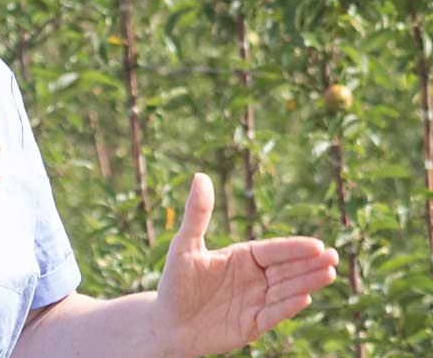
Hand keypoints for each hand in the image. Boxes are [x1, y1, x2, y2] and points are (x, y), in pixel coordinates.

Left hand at [155, 173, 338, 356]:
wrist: (167, 323)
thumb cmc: (174, 281)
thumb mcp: (184, 245)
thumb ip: (197, 214)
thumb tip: (200, 176)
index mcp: (242, 257)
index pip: (273, 250)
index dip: (294, 248)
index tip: (317, 244)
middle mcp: (254, 278)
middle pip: (286, 269)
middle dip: (310, 264)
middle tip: (334, 257)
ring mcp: (256, 302)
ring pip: (285, 290)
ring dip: (306, 283)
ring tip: (328, 274)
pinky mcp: (252, 325)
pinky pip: (273, 314)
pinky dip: (287, 307)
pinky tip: (304, 298)